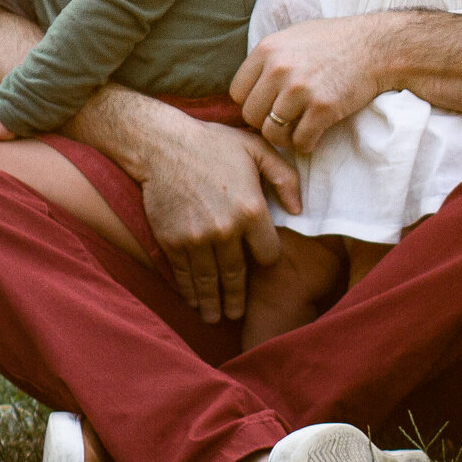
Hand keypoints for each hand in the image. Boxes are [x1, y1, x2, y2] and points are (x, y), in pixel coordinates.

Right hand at [132, 110, 303, 323]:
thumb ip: (285, 177)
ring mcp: (197, 239)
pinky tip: (192, 300)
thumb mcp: (257, 149)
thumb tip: (299, 209)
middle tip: (237, 315)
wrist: (163, 145)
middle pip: (237, 276)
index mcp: (252, 210)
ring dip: (212, 303)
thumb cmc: (213, 143)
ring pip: (209, 282)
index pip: (267, 254)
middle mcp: (226, 230)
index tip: (261, 264)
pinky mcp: (172, 242)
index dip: (266, 260)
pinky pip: (184, 274)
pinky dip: (189, 291)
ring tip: (214, 318)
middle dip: (237, 299)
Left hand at [231, 13, 396, 153]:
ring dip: (284, 137)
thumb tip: (249, 86)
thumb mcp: (292, 37)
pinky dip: (305, 144)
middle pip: (251, 115)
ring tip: (296, 130)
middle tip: (283, 121)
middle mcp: (278, 69)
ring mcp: (300, 90)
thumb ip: (268, 58)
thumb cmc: (334, 41)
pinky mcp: (322, 108)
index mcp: (267, 50)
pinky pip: (300, 141)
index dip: (251, 102)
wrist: (375, 46)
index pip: (237, 92)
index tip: (267, 105)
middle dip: (265, 122)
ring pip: (272, 133)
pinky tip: (313, 135)